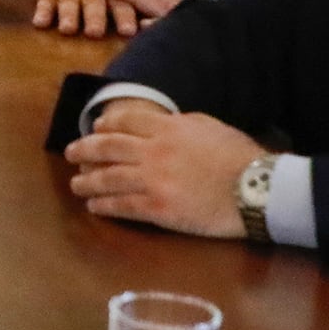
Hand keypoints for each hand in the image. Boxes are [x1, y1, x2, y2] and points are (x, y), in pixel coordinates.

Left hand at [64, 107, 265, 238]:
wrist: (257, 189)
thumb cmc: (240, 157)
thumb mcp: (209, 126)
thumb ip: (180, 125)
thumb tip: (162, 125)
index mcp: (168, 128)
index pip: (125, 121)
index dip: (105, 125)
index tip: (94, 129)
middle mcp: (154, 151)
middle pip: (108, 147)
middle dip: (84, 150)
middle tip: (70, 154)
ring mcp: (154, 180)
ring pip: (109, 178)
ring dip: (88, 181)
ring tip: (76, 184)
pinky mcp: (159, 209)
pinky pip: (123, 206)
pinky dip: (104, 206)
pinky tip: (94, 207)